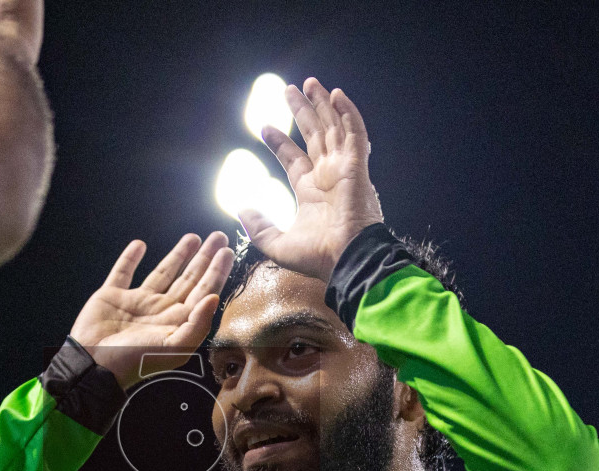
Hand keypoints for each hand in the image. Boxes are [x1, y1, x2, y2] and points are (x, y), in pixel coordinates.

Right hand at [72, 232, 234, 389]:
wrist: (94, 364)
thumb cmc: (135, 361)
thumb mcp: (174, 348)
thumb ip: (197, 324)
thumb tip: (214, 298)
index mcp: (177, 322)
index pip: (203, 292)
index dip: (216, 272)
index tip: (227, 252)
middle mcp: (160, 310)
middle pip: (188, 279)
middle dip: (203, 259)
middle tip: (218, 237)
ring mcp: (137, 302)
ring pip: (162, 273)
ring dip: (178, 255)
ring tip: (192, 237)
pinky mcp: (112, 296)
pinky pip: (122, 273)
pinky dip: (129, 258)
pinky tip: (139, 245)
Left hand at [239, 78, 383, 280]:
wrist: (347, 259)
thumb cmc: (318, 257)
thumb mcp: (277, 244)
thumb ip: (259, 227)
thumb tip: (241, 209)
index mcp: (310, 192)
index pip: (293, 158)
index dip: (280, 141)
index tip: (265, 127)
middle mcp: (327, 176)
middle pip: (313, 135)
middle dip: (302, 112)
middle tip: (288, 90)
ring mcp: (344, 169)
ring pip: (333, 127)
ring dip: (322, 104)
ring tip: (310, 83)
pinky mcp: (357, 165)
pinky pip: (354, 132)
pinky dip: (347, 113)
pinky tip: (336, 95)